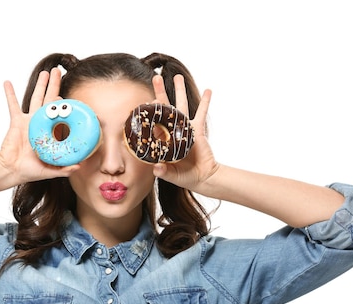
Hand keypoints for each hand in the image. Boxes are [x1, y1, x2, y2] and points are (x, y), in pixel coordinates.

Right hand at [0, 68, 79, 184]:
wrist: (12, 170)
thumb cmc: (30, 171)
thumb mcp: (51, 170)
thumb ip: (64, 168)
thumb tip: (80, 166)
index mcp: (50, 132)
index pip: (61, 115)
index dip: (67, 106)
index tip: (74, 97)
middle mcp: (41, 123)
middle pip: (49, 100)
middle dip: (54, 85)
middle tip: (59, 71)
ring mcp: (28, 120)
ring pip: (35, 98)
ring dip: (40, 85)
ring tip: (45, 72)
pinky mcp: (16, 122)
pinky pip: (12, 105)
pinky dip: (9, 94)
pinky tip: (7, 82)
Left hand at [151, 74, 218, 192]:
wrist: (202, 177)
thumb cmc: (184, 176)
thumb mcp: (172, 175)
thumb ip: (164, 172)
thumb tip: (156, 168)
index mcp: (162, 139)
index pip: (152, 122)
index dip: (149, 113)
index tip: (144, 103)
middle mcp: (172, 130)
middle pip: (165, 108)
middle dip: (160, 92)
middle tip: (156, 77)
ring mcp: (185, 128)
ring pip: (181, 105)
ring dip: (179, 90)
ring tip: (177, 76)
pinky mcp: (198, 130)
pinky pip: (201, 113)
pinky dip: (205, 102)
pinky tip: (208, 90)